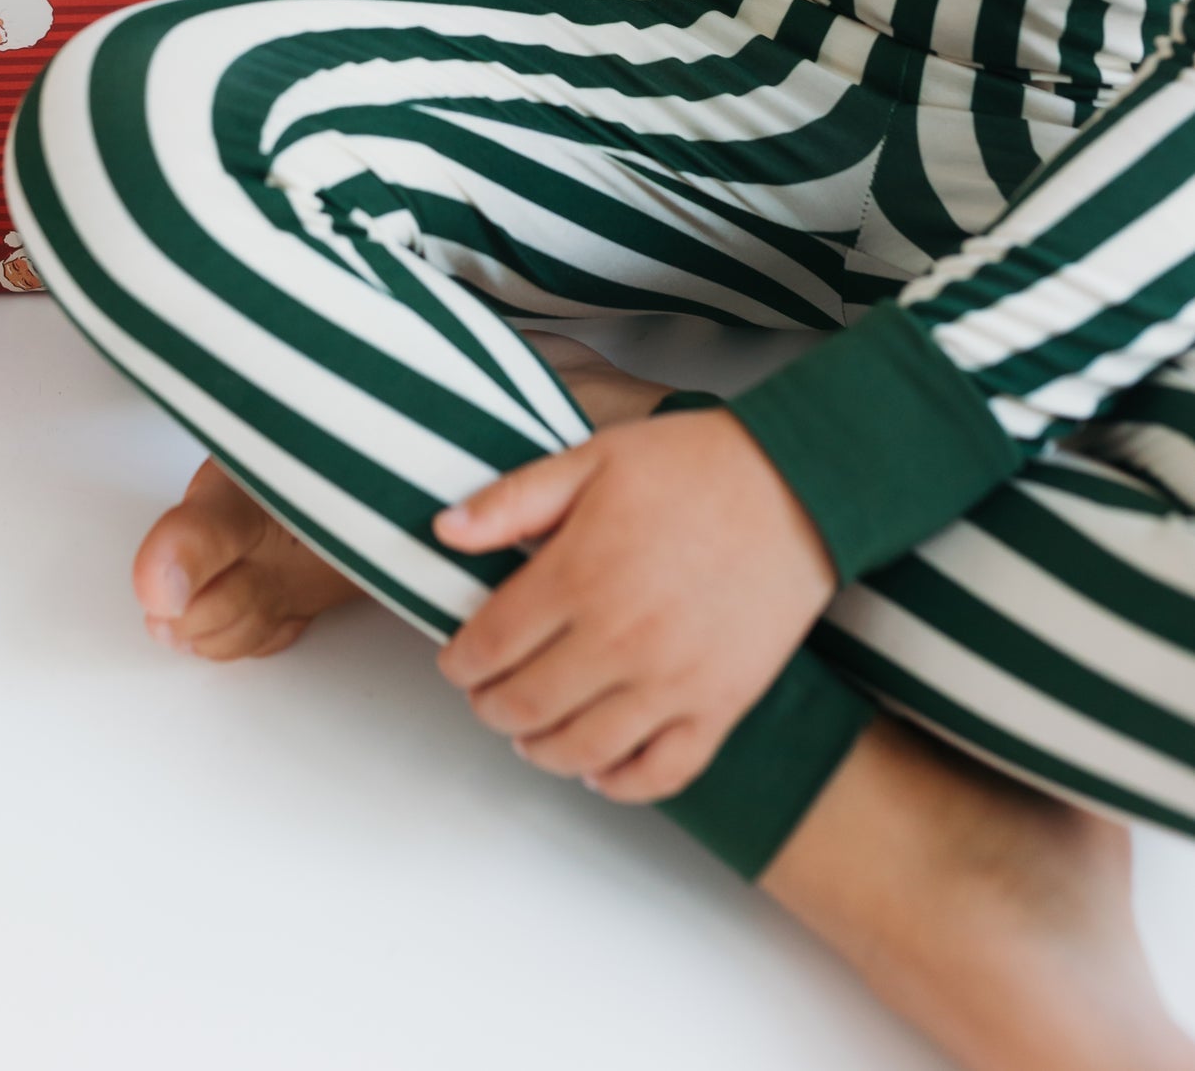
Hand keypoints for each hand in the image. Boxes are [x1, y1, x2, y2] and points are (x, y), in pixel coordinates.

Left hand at [435, 410, 835, 803]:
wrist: (799, 486)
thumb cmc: (694, 466)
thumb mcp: (592, 459)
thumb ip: (512, 500)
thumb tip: (444, 530)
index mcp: (579, 575)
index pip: (490, 646)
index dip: (460, 662)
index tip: (457, 660)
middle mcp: (619, 639)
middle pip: (525, 705)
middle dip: (491, 706)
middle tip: (487, 694)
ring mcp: (672, 681)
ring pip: (582, 750)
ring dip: (541, 749)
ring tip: (530, 733)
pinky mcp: (720, 706)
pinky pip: (661, 774)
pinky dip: (621, 783)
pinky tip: (599, 767)